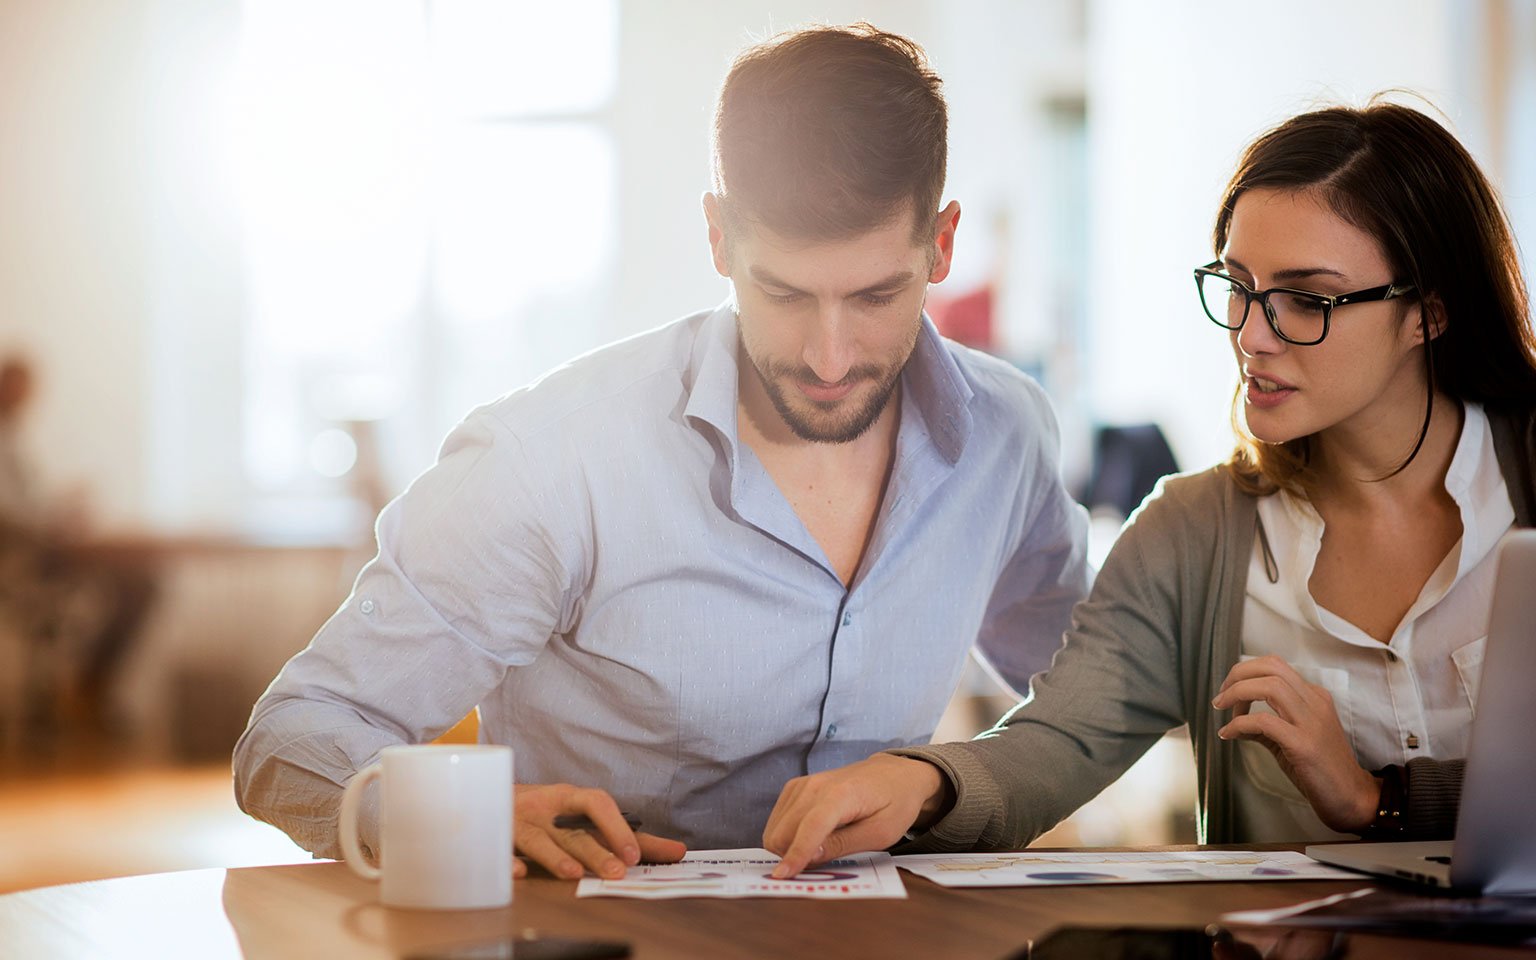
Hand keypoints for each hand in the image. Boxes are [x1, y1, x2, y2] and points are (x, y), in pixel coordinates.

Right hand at [513, 784, 685, 879]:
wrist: (489, 795)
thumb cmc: (546, 812)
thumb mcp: (582, 816)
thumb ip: (626, 835)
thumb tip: (675, 850)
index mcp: (571, 799)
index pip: (599, 805)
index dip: (617, 828)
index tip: (636, 855)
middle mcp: (548, 808)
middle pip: (573, 831)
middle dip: (594, 851)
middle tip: (616, 872)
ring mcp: (521, 822)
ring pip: (540, 841)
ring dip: (556, 857)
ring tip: (573, 874)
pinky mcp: (497, 837)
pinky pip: (500, 850)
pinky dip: (508, 862)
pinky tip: (518, 873)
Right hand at [762, 754, 951, 879]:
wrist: (892, 774)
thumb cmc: (894, 804)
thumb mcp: (880, 833)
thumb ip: (844, 844)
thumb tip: (811, 856)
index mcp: (842, 794)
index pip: (812, 826)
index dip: (796, 853)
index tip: (782, 877)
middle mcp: (816, 785)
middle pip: (784, 830)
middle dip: (791, 855)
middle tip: (816, 867)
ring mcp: (803, 783)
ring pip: (776, 827)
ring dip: (787, 847)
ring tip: (816, 851)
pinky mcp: (796, 787)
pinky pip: (778, 818)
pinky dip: (786, 834)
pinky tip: (807, 838)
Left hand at [1212, 655, 1378, 831]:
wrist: (1353, 798)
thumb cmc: (1322, 770)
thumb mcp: (1292, 740)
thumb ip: (1266, 727)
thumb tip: (1237, 723)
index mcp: (1314, 697)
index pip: (1275, 666)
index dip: (1245, 673)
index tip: (1229, 692)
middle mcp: (1315, 703)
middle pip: (1271, 667)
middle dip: (1238, 675)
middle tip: (1221, 697)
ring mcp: (1311, 722)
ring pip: (1269, 686)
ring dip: (1237, 693)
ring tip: (1222, 710)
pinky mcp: (1304, 744)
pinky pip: (1263, 722)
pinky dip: (1238, 724)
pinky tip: (1228, 735)